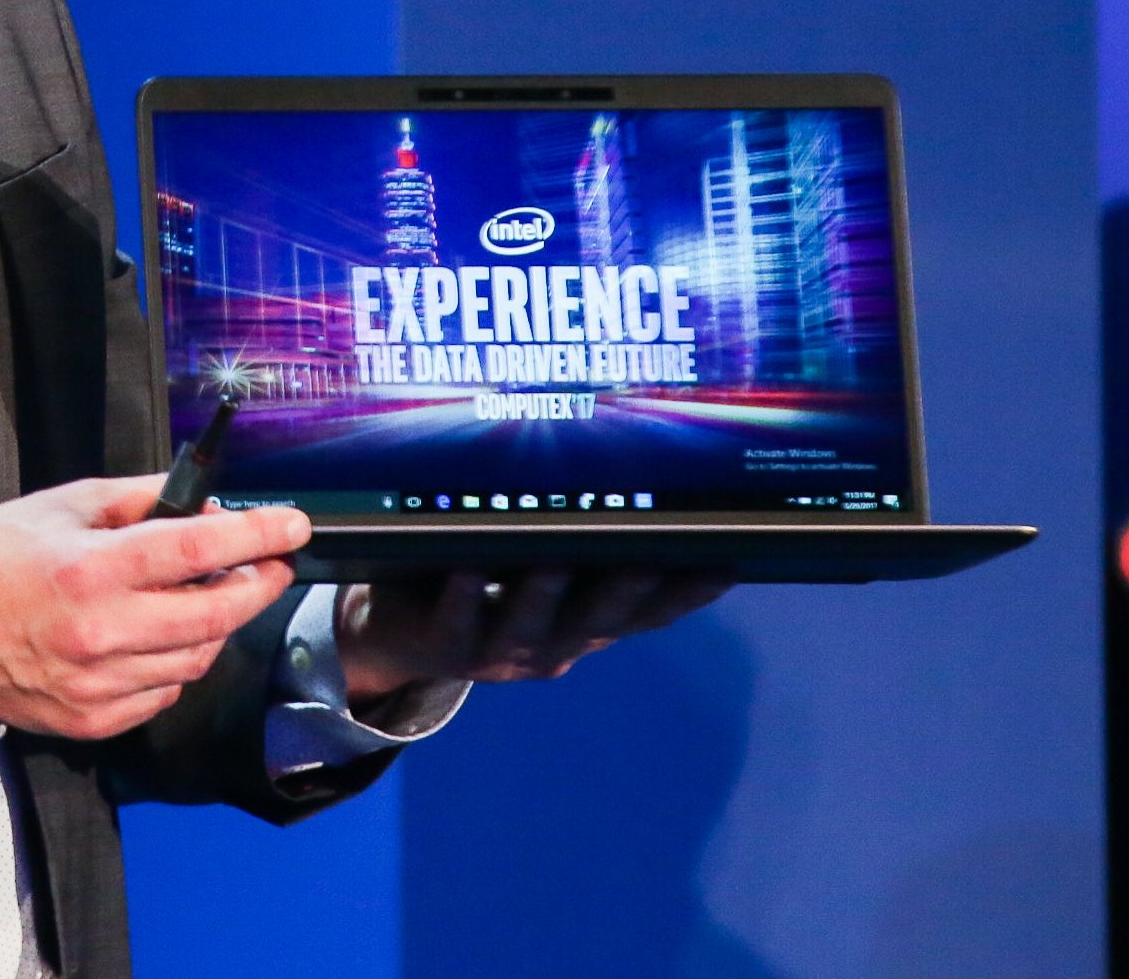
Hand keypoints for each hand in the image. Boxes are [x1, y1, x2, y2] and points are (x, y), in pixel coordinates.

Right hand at [0, 477, 308, 741]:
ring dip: (218, 625)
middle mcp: (101, 632)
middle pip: (215, 615)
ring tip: (211, 597)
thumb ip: (138, 500)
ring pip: (196, 658)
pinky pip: (164, 692)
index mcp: (92, 569)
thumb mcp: (65, 506)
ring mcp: (98, 683)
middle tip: (271, 566)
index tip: (291, 525)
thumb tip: (204, 505)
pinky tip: (164, 637)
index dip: (257, 535)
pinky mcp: (93, 719)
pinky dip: (177, 663)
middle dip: (257, 586)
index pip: (199, 550)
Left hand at [335, 567, 732, 704]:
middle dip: (622, 592)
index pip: (643, 612)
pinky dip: (463, 599)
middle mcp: (552, 644)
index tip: (724, 566)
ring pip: (526, 625)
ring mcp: (500, 651)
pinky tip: (466, 573)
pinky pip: (456, 624)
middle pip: (593, 620)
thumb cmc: (487, 577)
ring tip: (553, 565)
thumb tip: (635, 476)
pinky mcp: (447, 645)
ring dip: (541, 597)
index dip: (684, 595)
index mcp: (583, 624)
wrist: (403, 633)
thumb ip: (580, 539)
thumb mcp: (539, 560)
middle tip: (647, 562)